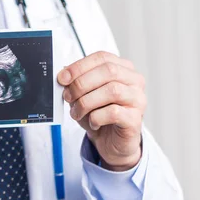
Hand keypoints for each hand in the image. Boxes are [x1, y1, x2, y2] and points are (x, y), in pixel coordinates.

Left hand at [57, 52, 145, 171]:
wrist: (110, 141)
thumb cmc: (98, 114)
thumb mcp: (83, 95)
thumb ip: (76, 83)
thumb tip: (64, 74)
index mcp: (122, 68)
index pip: (102, 58)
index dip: (79, 66)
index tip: (62, 78)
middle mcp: (134, 81)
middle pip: (109, 71)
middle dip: (82, 83)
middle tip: (67, 96)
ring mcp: (138, 99)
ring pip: (112, 91)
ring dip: (86, 102)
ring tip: (76, 112)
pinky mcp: (135, 119)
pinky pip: (114, 112)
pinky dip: (97, 117)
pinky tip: (93, 122)